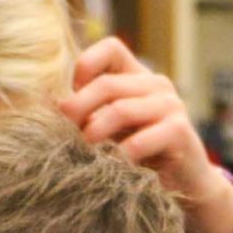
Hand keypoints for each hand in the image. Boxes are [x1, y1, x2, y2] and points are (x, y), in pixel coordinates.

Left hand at [59, 37, 232, 232]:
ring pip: (121, 109)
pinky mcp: (180, 131)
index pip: (111, 48)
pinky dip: (120, 154)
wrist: (185, 184)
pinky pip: (141, 139)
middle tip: (63, 129)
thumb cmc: (141, 155)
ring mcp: (171, 106)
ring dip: (95, 131)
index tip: (70, 93)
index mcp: (138, 76)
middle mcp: (156, 84)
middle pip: (108, 83)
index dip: (86, 64)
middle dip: (79, 107)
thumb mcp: (112, 127)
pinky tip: (110, 166)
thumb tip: (48, 104)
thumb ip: (90, 112)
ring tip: (83, 150)